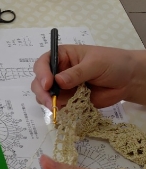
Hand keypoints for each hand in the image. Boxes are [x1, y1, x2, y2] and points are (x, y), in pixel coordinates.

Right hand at [31, 45, 145, 108]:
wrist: (129, 79)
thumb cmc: (112, 63)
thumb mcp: (95, 64)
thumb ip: (77, 73)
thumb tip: (58, 81)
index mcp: (61, 56)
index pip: (43, 63)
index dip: (42, 73)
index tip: (48, 85)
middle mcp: (58, 71)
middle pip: (40, 81)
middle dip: (42, 91)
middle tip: (50, 102)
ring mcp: (64, 87)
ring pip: (46, 94)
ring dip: (47, 101)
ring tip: (56, 108)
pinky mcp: (71, 100)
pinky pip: (59, 105)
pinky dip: (58, 110)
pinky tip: (63, 112)